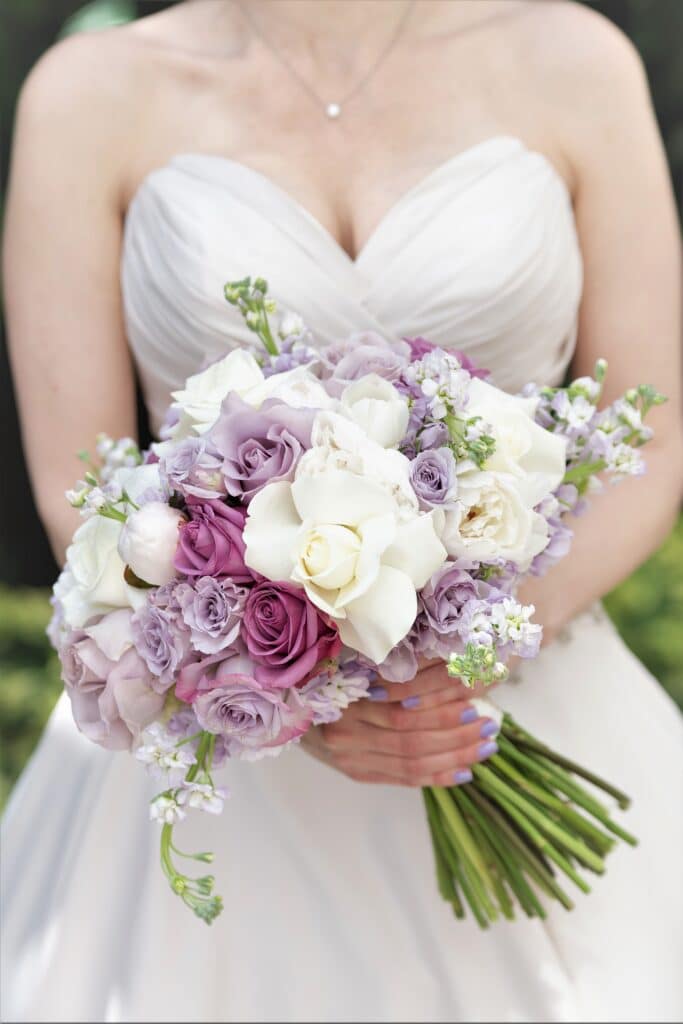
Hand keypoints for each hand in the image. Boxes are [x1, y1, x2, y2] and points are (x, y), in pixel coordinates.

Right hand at [300, 661, 500, 787]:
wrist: (290, 705)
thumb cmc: (328, 674)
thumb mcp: (355, 660)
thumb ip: (393, 668)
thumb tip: (449, 662)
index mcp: (345, 698)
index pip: (404, 711)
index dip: (442, 708)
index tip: (476, 699)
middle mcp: (344, 732)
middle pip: (411, 740)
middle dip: (456, 735)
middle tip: (490, 726)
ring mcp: (349, 757)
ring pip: (411, 763)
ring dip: (454, 757)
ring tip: (486, 746)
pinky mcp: (356, 773)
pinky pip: (402, 779)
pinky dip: (435, 777)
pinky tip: (463, 772)